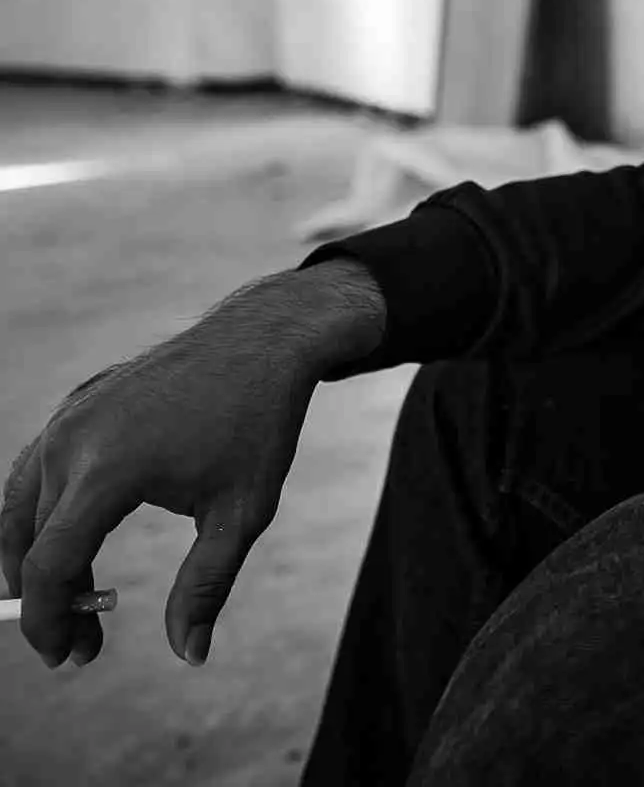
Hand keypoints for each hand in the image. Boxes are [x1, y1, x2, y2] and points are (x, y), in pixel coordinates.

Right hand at [1, 267, 377, 668]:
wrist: (260, 344)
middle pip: (30, 543)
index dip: (50, 621)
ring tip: (67, 604)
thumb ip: (205, 586)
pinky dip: (34, 515)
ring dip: (29, 561)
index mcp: (107, 471)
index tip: (72, 658)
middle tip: (85, 646)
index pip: (50, 565)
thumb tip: (190, 656)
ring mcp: (67, 418)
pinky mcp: (74, 406)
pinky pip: (33, 470)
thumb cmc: (257, 428)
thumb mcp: (242, 514)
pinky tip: (60, 545)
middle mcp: (72, 442)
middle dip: (50, 603)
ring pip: (18, 507)